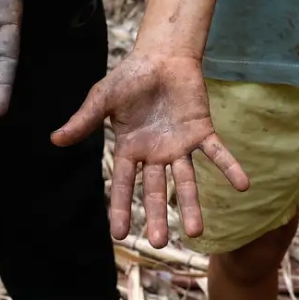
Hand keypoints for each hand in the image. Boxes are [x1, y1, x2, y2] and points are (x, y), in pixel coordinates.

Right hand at [51, 52, 248, 247]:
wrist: (161, 56)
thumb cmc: (130, 78)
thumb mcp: (102, 99)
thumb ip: (84, 121)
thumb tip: (55, 140)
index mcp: (130, 150)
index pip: (125, 185)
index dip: (121, 209)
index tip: (119, 235)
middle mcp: (155, 155)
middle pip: (157, 191)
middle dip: (158, 216)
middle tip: (159, 243)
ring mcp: (180, 146)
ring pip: (187, 181)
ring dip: (192, 205)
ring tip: (197, 232)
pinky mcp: (201, 132)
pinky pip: (217, 153)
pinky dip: (229, 168)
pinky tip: (243, 185)